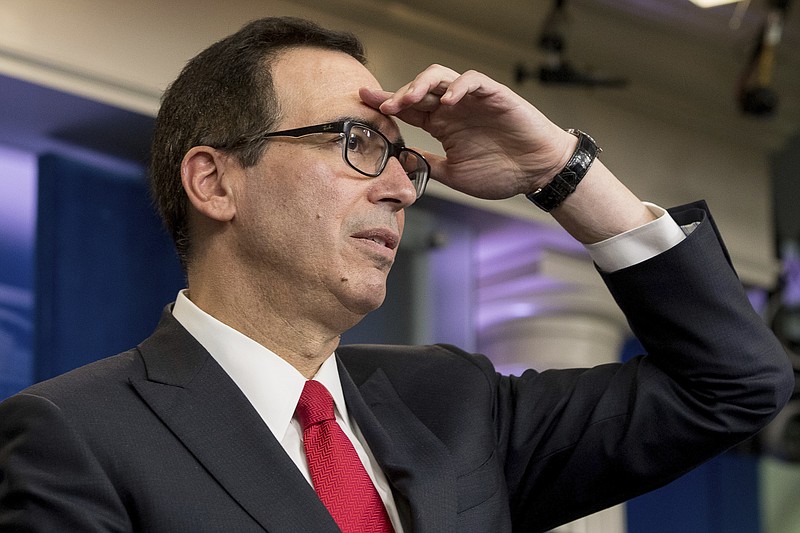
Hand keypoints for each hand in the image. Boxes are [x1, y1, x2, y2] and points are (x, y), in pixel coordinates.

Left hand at [360, 64, 575, 199]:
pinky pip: (472, 80)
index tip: (364, 100)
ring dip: (422, 84)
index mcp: (442, 126)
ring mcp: (472, 100)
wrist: (538, 172)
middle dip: (398, 94)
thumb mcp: (456, 175)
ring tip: (409, 99)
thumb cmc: (502, 173)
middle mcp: (453, 108)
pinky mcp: (494, 95)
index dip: (386, 103)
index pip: (408, 109)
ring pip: (441, 77)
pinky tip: (447, 102)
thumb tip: (402, 165)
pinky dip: (458, 87)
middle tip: (383, 105)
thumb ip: (430, 166)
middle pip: (418, 90)